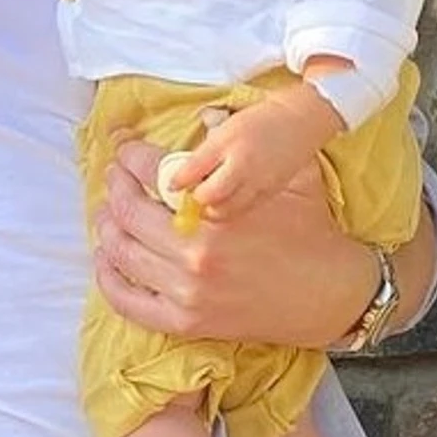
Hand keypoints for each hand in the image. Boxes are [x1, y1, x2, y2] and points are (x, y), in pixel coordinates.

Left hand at [96, 138, 376, 348]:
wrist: (330, 294)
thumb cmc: (311, 230)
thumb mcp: (291, 175)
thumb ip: (248, 146)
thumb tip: (207, 114)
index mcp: (217, 211)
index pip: (152, 172)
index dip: (130, 156)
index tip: (125, 152)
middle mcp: (195, 253)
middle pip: (127, 210)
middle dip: (115, 186)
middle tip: (114, 177)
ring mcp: (187, 291)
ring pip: (121, 252)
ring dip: (106, 227)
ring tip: (107, 213)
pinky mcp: (185, 321)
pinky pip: (128, 301)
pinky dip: (109, 279)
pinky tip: (107, 260)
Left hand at [160, 91, 336, 222]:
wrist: (298, 121)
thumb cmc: (258, 121)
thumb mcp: (225, 128)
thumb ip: (205, 153)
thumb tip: (182, 176)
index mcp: (226, 142)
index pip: (193, 169)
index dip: (177, 182)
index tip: (172, 186)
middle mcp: (241, 163)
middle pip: (208, 195)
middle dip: (195, 200)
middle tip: (190, 197)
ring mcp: (258, 181)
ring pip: (225, 209)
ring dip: (211, 210)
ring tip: (206, 204)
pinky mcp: (270, 192)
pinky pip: (243, 210)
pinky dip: (229, 211)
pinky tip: (225, 205)